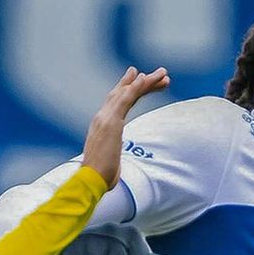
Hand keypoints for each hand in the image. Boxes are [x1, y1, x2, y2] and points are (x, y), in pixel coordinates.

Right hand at [82, 66, 170, 188]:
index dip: (132, 90)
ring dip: (146, 81)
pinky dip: (134, 87)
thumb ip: (114, 157)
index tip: (143, 80)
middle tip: (161, 74)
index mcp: (103, 126)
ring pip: (127, 93)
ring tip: (163, 73)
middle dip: (142, 82)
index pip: (119, 102)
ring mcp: (105, 118)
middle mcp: (102, 117)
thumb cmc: (100, 177)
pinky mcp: (111, 122)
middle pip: (124, 93)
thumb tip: (115, 166)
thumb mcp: (111, 162)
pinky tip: (144, 78)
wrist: (90, 180)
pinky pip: (125, 100)